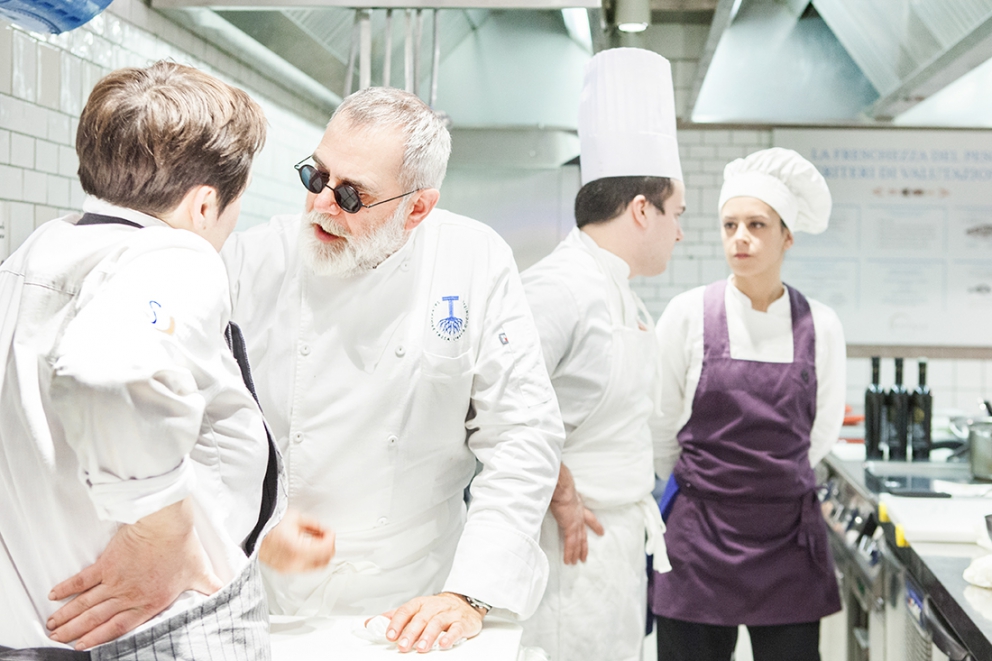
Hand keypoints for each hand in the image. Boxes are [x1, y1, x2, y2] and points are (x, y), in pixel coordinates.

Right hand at [47, 498, 221, 649]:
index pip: (119, 627)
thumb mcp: (200, 572)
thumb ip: (210, 588)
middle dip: (75, 632)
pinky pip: (82, 579)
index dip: (99, 638)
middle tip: (57, 639)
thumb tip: (224, 593)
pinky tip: (54, 595)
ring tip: (52, 625)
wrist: (166, 525)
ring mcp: (115, 580)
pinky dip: (67, 588)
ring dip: (67, 616)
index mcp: (149, 601)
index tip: (81, 647)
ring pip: (86, 603)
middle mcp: (129, 595)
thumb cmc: (183, 547)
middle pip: (96, 619)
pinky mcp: (106, 563)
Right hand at [259, 507, 335, 571]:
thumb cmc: (268, 525)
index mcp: (299, 550)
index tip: (328, 531)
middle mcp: (295, 564)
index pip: (327, 549)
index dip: (331, 537)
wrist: (251, 533)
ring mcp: (289, 569)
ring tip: (315, 541)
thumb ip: (314, 525)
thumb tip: (324, 530)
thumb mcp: (296, 518)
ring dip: (321, 554)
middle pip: (325, 561)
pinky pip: (305, 568)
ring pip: (316, 567)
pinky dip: (311, 559)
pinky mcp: (284, 571)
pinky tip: (307, 548)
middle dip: (328, 547)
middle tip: (325, 536)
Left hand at [383, 592, 483, 652]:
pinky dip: (450, 636)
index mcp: (419, 604)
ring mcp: (448, 613)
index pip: (406, 611)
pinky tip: (443, 644)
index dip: (397, 623)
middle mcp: (433, 607)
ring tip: (420, 648)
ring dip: (428, 636)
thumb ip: (394, 617)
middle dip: (410, 633)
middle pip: (420, 618)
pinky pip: (456, 628)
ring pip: (437, 622)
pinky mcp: (462, 622)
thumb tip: (370, 623)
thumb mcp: (415, 610)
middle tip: (403, 646)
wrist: (463, 603)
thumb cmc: (436, 609)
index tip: (390, 635)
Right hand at [549, 463, 603, 564]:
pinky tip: (568, 561)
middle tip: (585, 556)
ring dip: (577, 553)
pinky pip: (570, 544)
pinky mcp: (570, 527)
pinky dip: (569, 553)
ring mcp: (575, 523)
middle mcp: (579, 516)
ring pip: (577, 542)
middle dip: (584, 546)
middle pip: (583, 534)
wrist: (562, 488)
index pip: (589, 518)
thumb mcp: (564, 492)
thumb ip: (561, 495)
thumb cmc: (560, 486)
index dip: (595, 525)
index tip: (601, 532)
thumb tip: (555, 493)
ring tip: (576, 562)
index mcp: (578, 507)